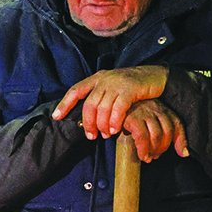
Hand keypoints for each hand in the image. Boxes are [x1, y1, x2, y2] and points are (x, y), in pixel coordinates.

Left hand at [52, 66, 168, 139]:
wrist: (155, 76)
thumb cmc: (131, 87)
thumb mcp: (112, 88)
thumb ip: (100, 97)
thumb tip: (87, 118)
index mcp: (97, 78)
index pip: (75, 90)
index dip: (64, 104)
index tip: (56, 117)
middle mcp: (104, 79)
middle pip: (89, 105)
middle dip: (88, 123)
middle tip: (91, 136)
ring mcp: (117, 83)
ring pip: (102, 108)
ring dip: (102, 125)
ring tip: (105, 135)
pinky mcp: (130, 88)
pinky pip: (118, 108)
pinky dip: (114, 121)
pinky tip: (114, 130)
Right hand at [118, 99, 189, 161]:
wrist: (115, 103)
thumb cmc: (134, 115)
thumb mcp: (153, 121)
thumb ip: (169, 134)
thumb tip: (185, 154)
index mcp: (164, 109)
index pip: (177, 125)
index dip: (180, 141)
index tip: (181, 153)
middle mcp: (157, 109)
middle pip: (167, 132)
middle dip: (163, 148)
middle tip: (155, 156)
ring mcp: (145, 113)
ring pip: (156, 135)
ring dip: (154, 150)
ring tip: (148, 157)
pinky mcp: (133, 119)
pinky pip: (142, 137)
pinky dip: (143, 149)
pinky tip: (142, 156)